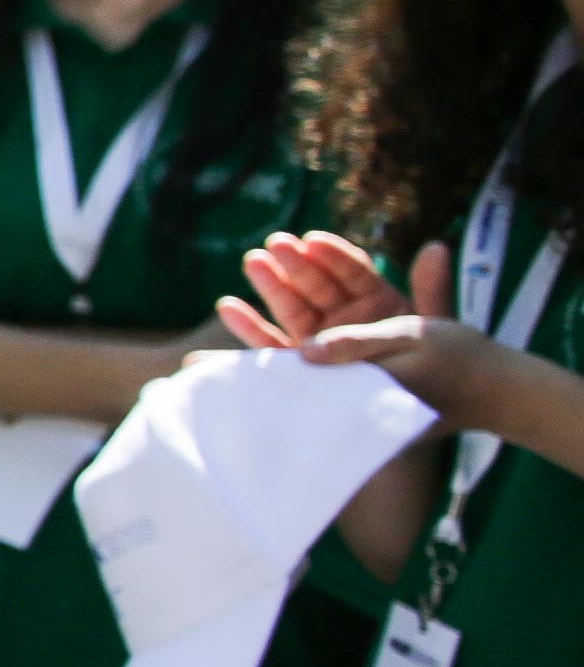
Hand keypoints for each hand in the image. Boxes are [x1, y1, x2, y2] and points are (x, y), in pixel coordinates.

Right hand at [223, 229, 515, 423]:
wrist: (405, 426)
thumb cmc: (424, 376)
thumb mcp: (430, 332)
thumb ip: (431, 290)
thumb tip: (437, 246)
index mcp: (375, 305)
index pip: (352, 273)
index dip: (333, 255)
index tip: (313, 241)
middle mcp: (343, 318)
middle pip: (317, 286)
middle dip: (296, 264)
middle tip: (277, 245)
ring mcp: (318, 341)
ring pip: (291, 308)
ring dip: (270, 284)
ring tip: (254, 262)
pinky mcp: (298, 365)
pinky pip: (271, 345)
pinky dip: (249, 327)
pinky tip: (229, 306)